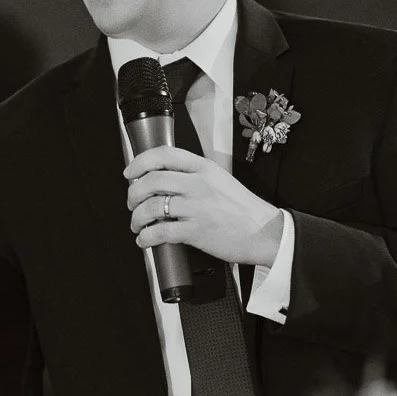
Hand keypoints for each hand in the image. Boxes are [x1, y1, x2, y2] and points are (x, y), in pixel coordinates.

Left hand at [125, 146, 283, 267]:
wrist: (266, 233)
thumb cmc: (245, 211)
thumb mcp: (221, 181)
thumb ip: (196, 177)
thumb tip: (165, 181)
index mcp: (204, 168)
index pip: (164, 155)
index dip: (140, 162)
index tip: (130, 172)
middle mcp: (199, 184)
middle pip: (152, 180)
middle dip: (133, 193)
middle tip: (132, 202)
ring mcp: (197, 207)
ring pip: (152, 206)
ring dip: (137, 217)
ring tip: (138, 224)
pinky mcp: (197, 231)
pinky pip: (160, 231)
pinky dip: (146, 237)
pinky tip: (145, 240)